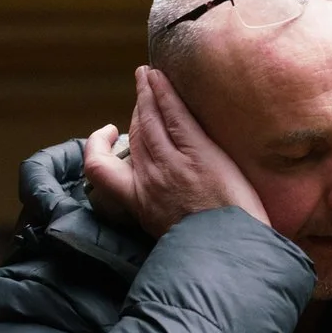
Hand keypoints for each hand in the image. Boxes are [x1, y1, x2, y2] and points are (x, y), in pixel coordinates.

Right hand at [82, 66, 267, 237]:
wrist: (232, 258)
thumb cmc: (209, 252)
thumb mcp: (169, 239)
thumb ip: (159, 216)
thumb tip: (161, 206)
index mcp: (139, 206)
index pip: (102, 170)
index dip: (98, 147)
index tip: (110, 135)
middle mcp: (149, 181)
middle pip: (134, 135)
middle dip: (137, 109)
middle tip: (142, 89)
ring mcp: (172, 165)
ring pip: (150, 119)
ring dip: (148, 92)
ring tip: (148, 74)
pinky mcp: (198, 154)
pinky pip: (174, 115)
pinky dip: (164, 92)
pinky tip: (162, 77)